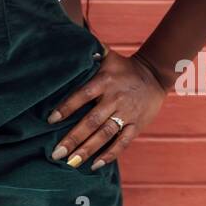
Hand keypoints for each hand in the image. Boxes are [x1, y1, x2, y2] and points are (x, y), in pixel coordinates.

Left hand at [46, 49, 168, 169]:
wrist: (155, 75)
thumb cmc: (123, 67)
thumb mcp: (107, 55)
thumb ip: (90, 51)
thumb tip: (69, 40)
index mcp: (104, 81)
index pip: (82, 95)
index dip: (67, 107)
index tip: (51, 120)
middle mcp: (115, 99)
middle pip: (92, 121)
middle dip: (74, 138)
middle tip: (57, 153)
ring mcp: (126, 114)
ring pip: (105, 135)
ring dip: (87, 150)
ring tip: (71, 162)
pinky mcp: (136, 125)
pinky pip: (122, 142)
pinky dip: (109, 155)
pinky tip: (95, 165)